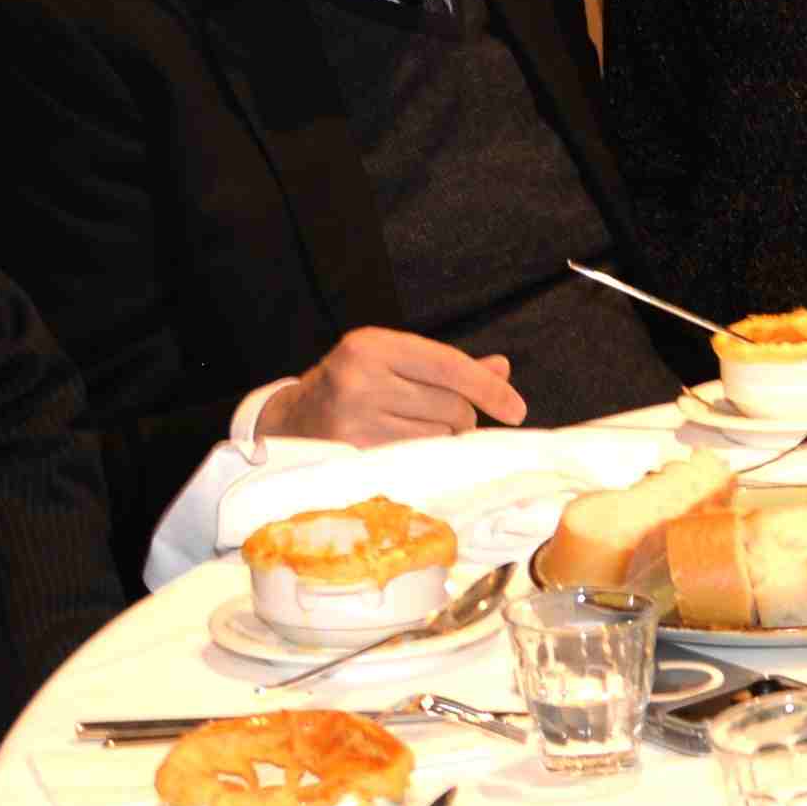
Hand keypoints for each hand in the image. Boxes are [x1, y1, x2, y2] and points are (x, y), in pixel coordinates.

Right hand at [270, 328, 529, 445]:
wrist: (289, 423)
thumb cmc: (352, 389)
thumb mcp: (393, 364)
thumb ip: (447, 368)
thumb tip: (501, 369)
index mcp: (372, 345)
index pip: (449, 366)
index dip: (489, 389)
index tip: (517, 410)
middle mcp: (361, 377)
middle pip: (452, 407)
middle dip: (460, 418)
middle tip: (436, 418)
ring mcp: (354, 418)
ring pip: (438, 438)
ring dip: (441, 440)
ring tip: (411, 431)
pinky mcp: (354, 453)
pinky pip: (418, 460)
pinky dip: (424, 458)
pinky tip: (405, 449)